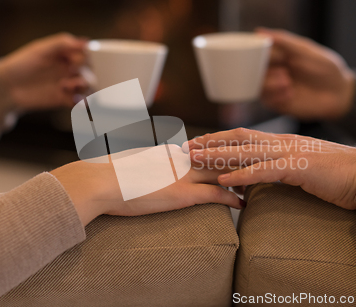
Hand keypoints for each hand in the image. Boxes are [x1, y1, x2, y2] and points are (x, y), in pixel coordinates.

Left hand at [0, 33, 88, 109]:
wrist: (6, 88)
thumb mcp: (40, 49)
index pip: (86, 55)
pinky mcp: (65, 99)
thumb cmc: (21, 64)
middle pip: (90, 72)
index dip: (85, 58)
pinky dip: (83, 102)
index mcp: (66, 55)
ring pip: (88, 88)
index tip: (74, 61)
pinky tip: (76, 101)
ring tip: (67, 87)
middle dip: (85, 73)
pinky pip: (81, 102)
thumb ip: (62, 43)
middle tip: (70, 73)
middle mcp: (69, 69)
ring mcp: (68, 85)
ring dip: (84, 88)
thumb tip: (86, 42)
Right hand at [51, 145, 243, 225]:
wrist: (98, 182)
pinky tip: (244, 204)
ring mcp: (182, 176)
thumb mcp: (129, 163)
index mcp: (168, 152)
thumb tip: (138, 165)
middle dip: (239, 161)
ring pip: (223, 173)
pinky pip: (215, 195)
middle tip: (256, 166)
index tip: (233, 155)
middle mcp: (180, 159)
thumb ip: (142, 163)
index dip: (221, 153)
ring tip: (257, 183)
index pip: (202, 150)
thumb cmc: (106, 175)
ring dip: (242, 178)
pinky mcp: (182, 194)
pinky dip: (232, 198)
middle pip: (218, 157)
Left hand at [186, 128, 355, 209]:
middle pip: (238, 140)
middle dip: (210, 143)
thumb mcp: (303, 167)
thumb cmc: (336, 174)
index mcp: (282, 141)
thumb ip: (281, 167)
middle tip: (185, 148)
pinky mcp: (299, 168)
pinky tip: (223, 180)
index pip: (244, 136)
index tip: (198, 142)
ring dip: (218, 156)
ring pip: (246, 152)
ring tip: (195, 160)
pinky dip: (242, 175)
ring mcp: (290, 153)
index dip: (219, 138)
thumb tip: (260, 176)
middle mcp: (282, 143)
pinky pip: (264, 171)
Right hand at [256, 28, 355, 119]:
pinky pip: (267, 101)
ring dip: (270, 84)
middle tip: (282, 71)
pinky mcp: (278, 104)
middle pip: (254, 70)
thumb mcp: (305, 50)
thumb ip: (284, 41)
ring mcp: (274, 88)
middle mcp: (273, 71)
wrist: (339, 93)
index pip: (256, 52)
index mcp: (277, 55)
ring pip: (258, 86)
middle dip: (263, 71)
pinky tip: (290, 94)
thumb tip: (259, 32)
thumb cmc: (325, 68)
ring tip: (287, 82)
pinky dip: (276, 97)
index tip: (256, 54)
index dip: (253, 53)